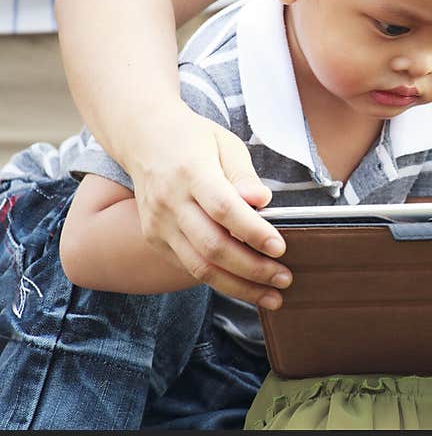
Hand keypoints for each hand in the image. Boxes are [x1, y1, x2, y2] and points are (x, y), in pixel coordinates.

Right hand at [124, 103, 291, 308]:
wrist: (143, 138)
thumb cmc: (194, 139)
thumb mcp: (225, 144)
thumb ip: (244, 175)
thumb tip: (262, 200)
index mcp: (191, 172)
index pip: (224, 209)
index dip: (253, 231)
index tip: (280, 247)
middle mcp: (170, 201)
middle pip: (212, 246)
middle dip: (252, 269)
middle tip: (284, 279)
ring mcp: (158, 223)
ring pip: (199, 266)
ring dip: (239, 286)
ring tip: (272, 297)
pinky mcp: (154, 238)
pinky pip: (188, 266)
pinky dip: (219, 280)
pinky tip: (246, 287)